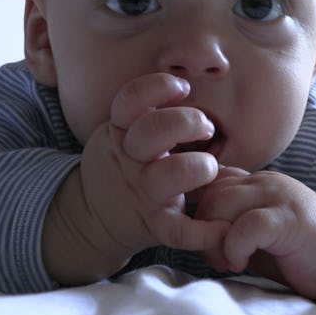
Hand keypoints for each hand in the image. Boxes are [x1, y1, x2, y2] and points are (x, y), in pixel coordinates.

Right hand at [85, 73, 229, 251]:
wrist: (94, 216)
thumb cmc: (124, 164)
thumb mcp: (120, 132)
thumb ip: (145, 112)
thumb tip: (187, 83)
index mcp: (120, 132)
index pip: (130, 100)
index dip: (158, 87)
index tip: (181, 89)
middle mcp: (130, 160)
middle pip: (154, 131)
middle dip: (188, 121)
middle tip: (205, 127)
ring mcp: (142, 193)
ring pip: (171, 175)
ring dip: (200, 166)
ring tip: (210, 167)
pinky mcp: (154, 225)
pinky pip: (179, 231)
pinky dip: (204, 232)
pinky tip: (221, 225)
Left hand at [195, 168, 315, 298]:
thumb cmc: (294, 251)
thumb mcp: (253, 232)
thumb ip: (225, 222)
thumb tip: (184, 230)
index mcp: (253, 181)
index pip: (207, 178)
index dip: (193, 208)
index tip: (197, 238)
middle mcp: (263, 182)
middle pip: (208, 190)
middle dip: (200, 227)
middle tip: (214, 257)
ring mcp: (278, 196)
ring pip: (221, 202)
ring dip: (214, 238)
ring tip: (228, 261)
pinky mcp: (291, 219)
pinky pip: (248, 225)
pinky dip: (235, 247)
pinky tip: (242, 262)